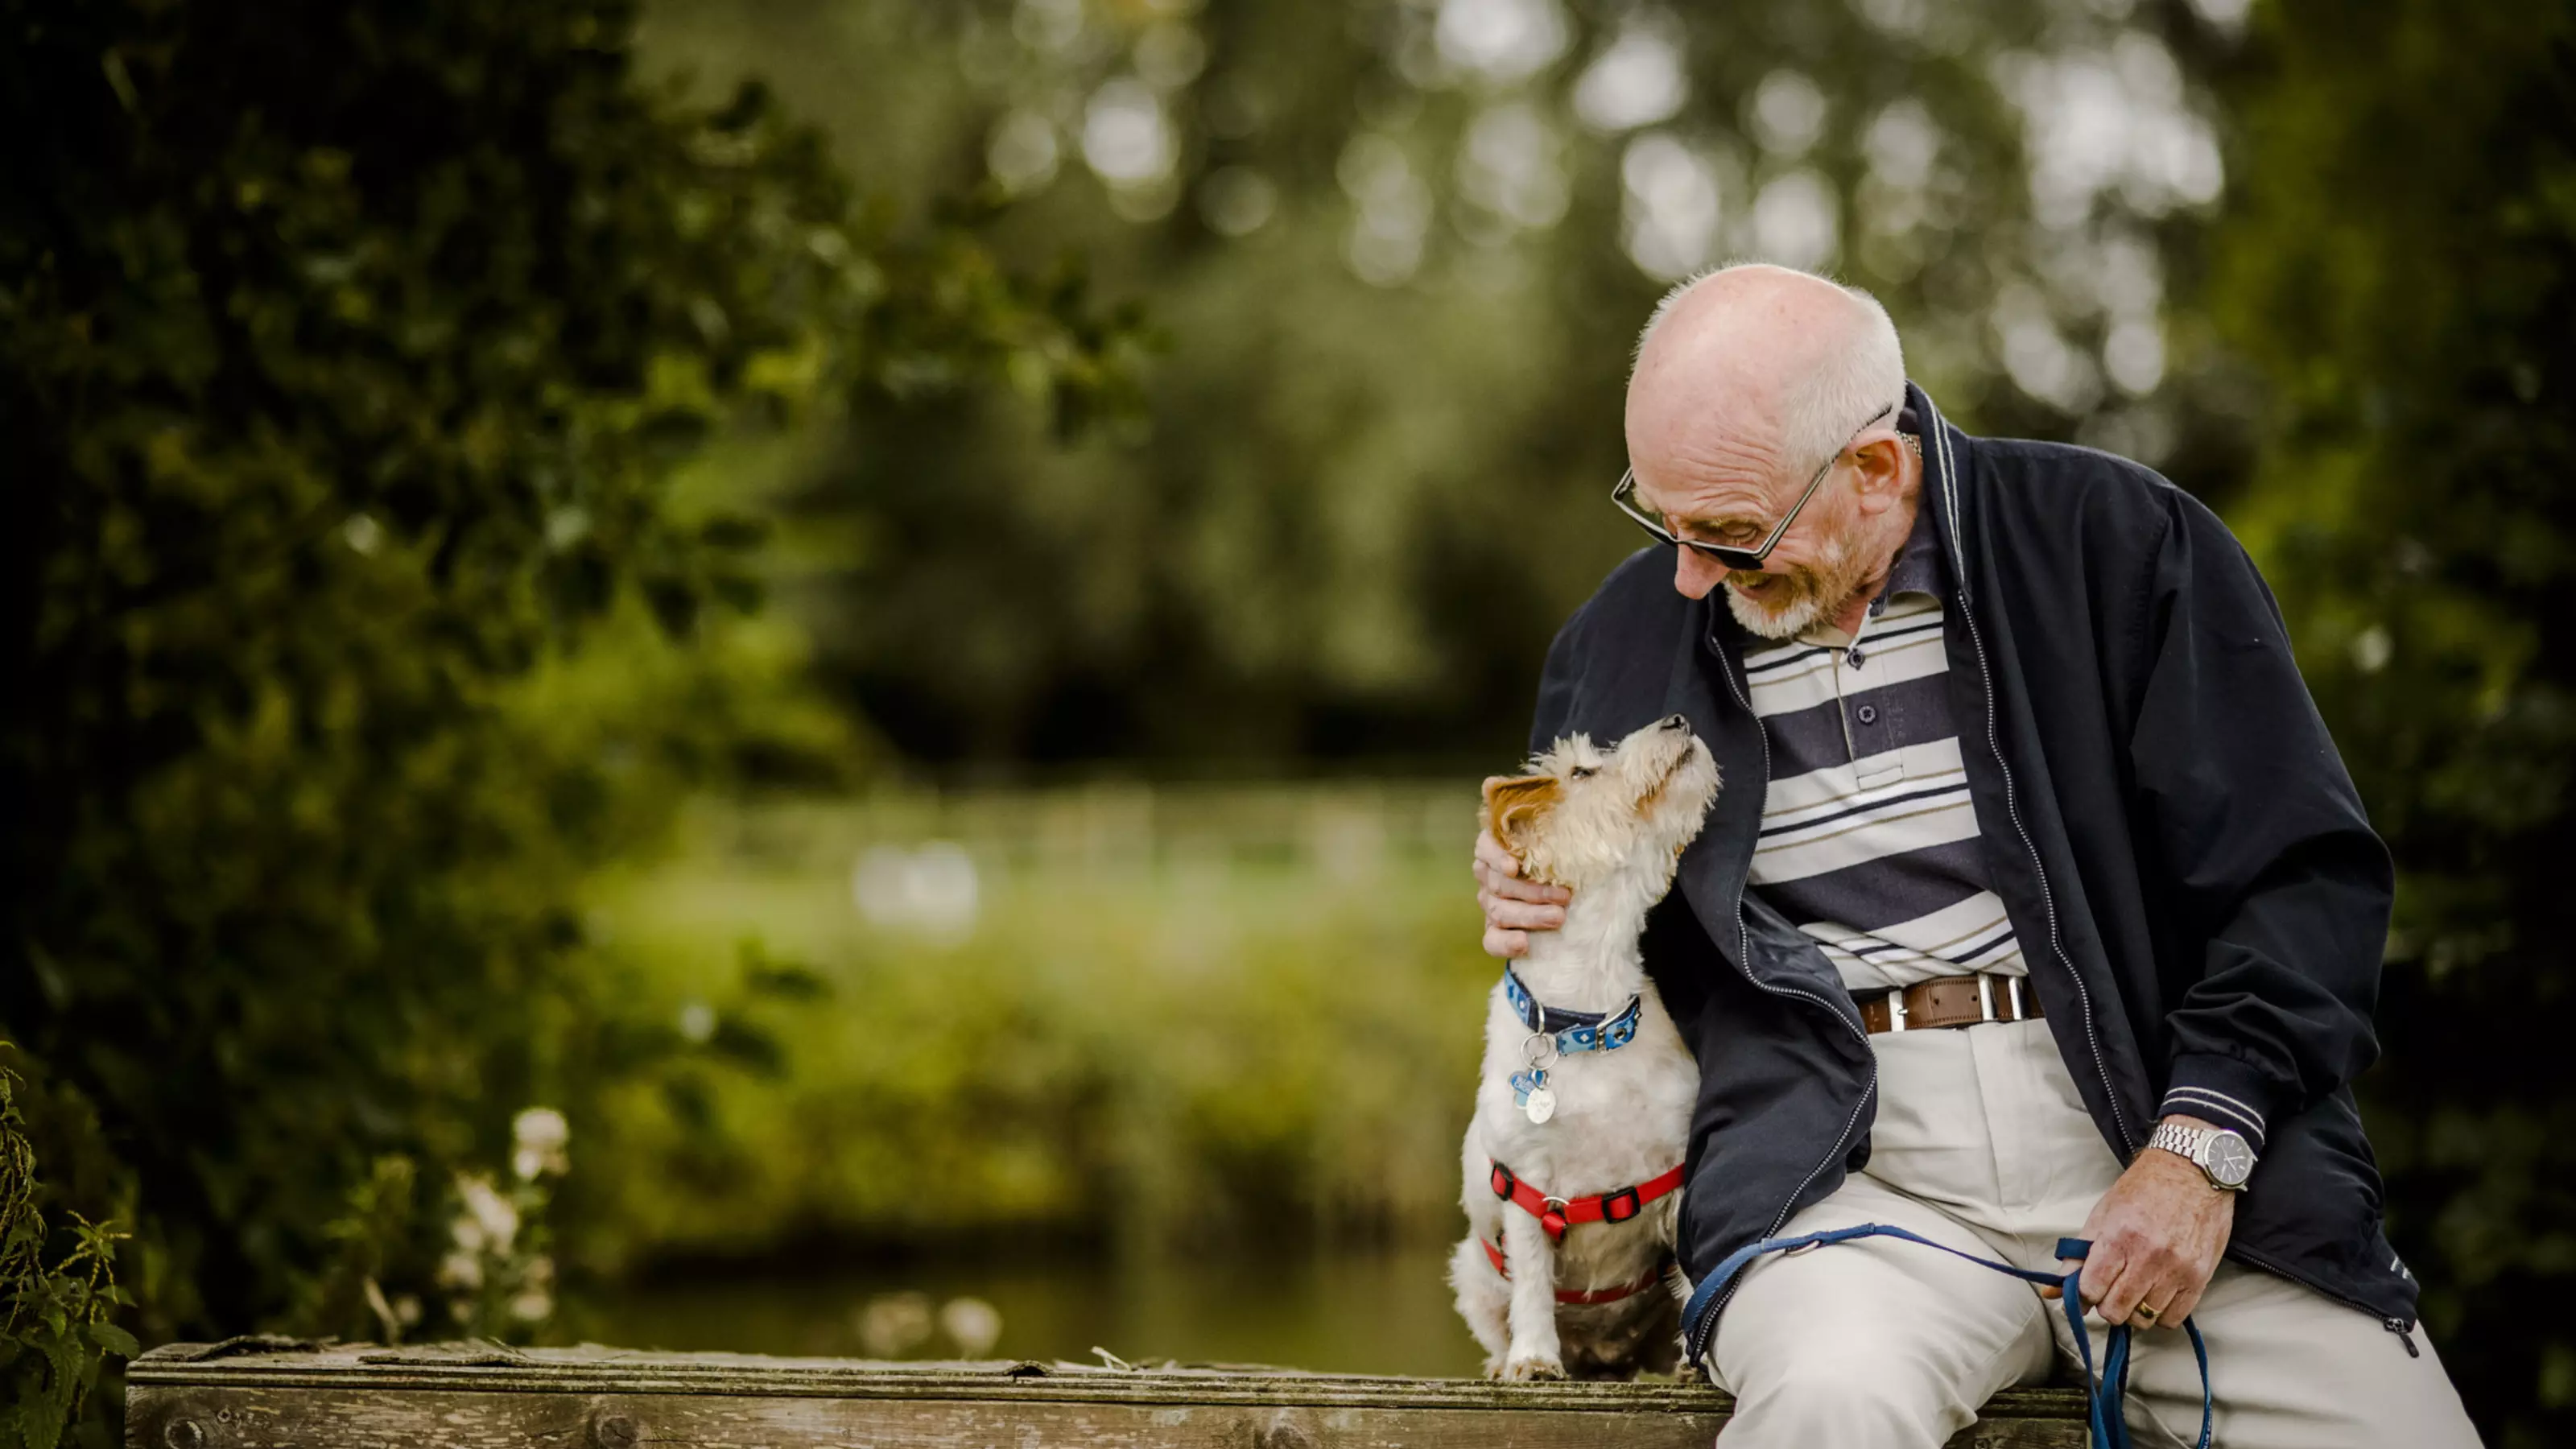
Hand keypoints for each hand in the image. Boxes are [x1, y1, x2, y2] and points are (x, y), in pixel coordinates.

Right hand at [1473, 814, 1568, 958]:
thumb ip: (1539, 803)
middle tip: (1564, 896)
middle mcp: (1489, 875)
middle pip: (1498, 884)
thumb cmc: (1563, 850)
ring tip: (1559, 918)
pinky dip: (1506, 943)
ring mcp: (1491, 904)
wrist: (1575, 887)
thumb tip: (1492, 781)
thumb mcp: (1559, 825)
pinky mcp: (1497, 931)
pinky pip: (1491, 940)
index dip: (1496, 857)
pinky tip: (1525, 944)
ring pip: (1498, 912)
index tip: (1515, 866)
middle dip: (1532, 891)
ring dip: (1529, 916)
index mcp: (1497, 847)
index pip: (1485, 847)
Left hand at [2046, 1115, 2235, 1329]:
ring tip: (2135, 1290)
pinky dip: (2161, 1314)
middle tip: (2111, 1291)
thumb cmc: (2144, 1190)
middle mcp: (2149, 1256)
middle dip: (2107, 1305)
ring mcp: (2177, 1269)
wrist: (2192, 1172)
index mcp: (2118, 1237)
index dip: (2084, 1294)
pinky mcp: (2200, 1277)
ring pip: (2144, 1319)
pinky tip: (2157, 1295)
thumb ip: (2078, 1256)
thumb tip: (2053, 1293)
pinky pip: (2174, 1318)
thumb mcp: (2102, 1216)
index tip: (2089, 1289)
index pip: (2091, 1289)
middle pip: (2116, 1310)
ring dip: (2134, 1311)